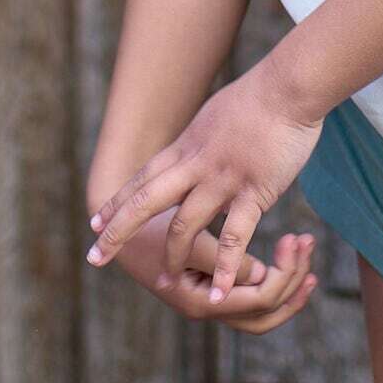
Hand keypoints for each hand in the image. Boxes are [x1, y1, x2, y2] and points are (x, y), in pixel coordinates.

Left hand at [87, 63, 322, 303]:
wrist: (288, 87)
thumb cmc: (261, 97)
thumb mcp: (216, 115)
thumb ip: (202, 139)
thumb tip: (195, 144)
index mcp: (186, 147)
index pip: (143, 179)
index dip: (119, 202)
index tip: (95, 220)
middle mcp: (195, 165)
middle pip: (146, 203)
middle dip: (117, 231)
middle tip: (95, 257)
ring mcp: (221, 180)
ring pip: (184, 225)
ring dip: (172, 257)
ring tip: (164, 284)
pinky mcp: (252, 192)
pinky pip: (233, 238)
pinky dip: (225, 269)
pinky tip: (220, 295)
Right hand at [104, 212, 318, 335]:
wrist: (117, 218)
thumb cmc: (147, 223)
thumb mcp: (183, 236)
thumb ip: (220, 259)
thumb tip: (261, 277)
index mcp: (199, 302)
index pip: (259, 300)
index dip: (285, 274)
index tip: (296, 238)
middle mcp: (206, 308)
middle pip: (265, 314)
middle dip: (294, 284)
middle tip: (308, 244)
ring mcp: (209, 299)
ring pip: (260, 307)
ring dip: (288, 282)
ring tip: (307, 250)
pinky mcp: (211, 284)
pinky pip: (250, 291)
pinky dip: (272, 277)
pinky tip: (286, 255)